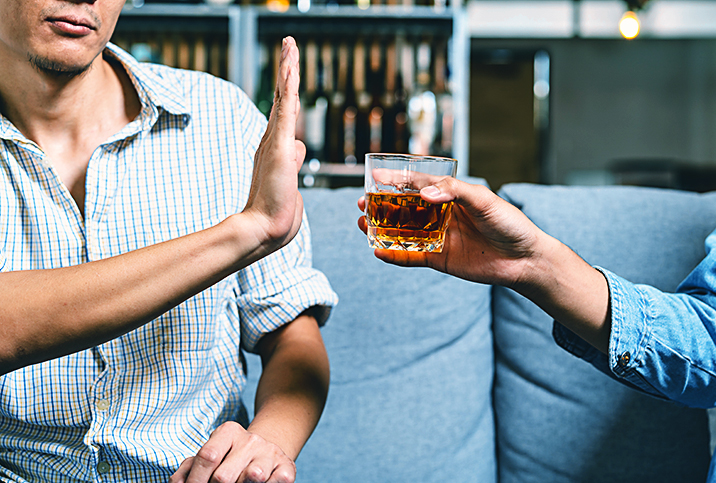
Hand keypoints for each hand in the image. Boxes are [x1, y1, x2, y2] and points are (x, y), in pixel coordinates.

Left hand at [169, 421, 296, 482]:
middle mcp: (251, 439)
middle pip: (224, 475)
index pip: (207, 456)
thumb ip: (189, 468)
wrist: (267, 451)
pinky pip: (276, 482)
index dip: (195, 480)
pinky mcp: (287, 467)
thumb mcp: (211, 455)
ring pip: (252, 477)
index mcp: (228, 432)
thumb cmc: (230, 458)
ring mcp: (270, 453)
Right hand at [242, 36, 305, 252]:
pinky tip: (290, 67)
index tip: (289, 70)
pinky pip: (285, 111)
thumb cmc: (277, 214)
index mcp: (276, 150)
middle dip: (286, 70)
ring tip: (290, 45)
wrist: (265, 230)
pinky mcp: (279, 147)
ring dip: (287, 69)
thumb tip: (299, 150)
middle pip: (281, 98)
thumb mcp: (291, 183)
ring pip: (283, 98)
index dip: (285, 90)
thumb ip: (293, 163)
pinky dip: (287, 88)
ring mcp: (274, 143)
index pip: (283, 113)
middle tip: (288, 45)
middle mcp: (272, 141)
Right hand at [358, 177, 544, 288]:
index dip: (396, 181)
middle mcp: (440, 215)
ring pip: (403, 232)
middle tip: (362, 203)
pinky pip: (412, 257)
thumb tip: (424, 194)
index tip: (375, 177)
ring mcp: (438, 238)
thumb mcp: (483, 199)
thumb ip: (454, 192)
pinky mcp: (439, 259)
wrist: (524, 258)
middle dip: (381, 206)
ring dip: (382, 229)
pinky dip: (394, 255)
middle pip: (404, 209)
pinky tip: (378, 252)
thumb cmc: (509, 223)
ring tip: (363, 224)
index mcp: (450, 196)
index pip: (418, 185)